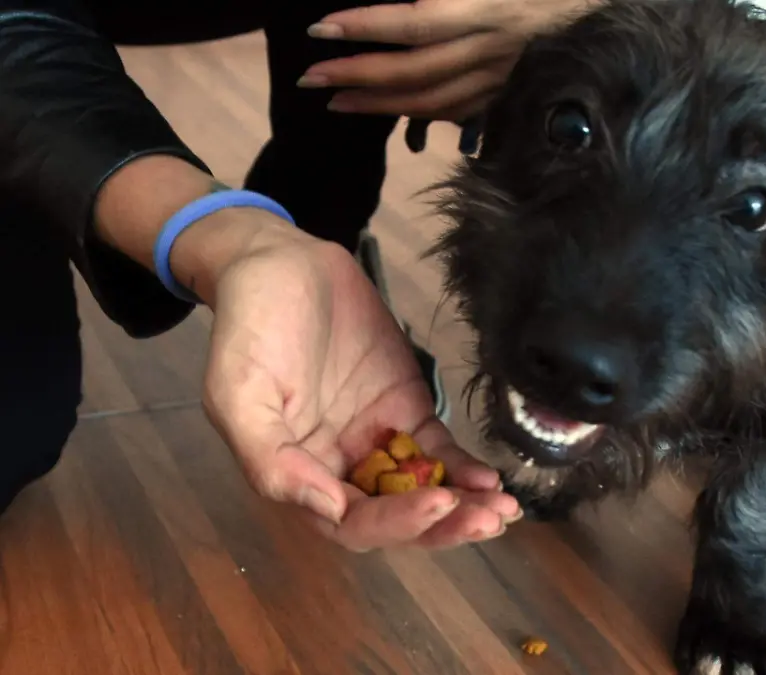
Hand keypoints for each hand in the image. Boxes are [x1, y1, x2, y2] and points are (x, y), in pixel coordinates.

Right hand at [199, 220, 520, 550]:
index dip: (396, 523)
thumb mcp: (237, 392)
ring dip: (462, 507)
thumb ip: (271, 459)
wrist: (281, 262)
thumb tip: (329, 510)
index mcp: (296, 473)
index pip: (351, 523)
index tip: (436, 503)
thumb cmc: (249, 326)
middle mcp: (339, 467)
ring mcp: (377, 439)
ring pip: (422, 490)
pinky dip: (464, 470)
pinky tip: (490, 480)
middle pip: (395, 516)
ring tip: (502, 512)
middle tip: (488, 521)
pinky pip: (438, 452)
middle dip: (442, 525)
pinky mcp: (405, 409)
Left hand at [298, 0, 594, 119]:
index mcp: (488, 9)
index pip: (415, 24)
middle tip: (311, 78)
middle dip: (358, 75)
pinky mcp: (509, 92)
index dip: (366, 27)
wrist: (612, 12)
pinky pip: (456, 111)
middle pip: (415, 71)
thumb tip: (409, 5)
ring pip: (431, 100)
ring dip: (378, 104)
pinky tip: (387, 110)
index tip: (321, 29)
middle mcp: (493, 49)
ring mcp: (501, 77)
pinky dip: (417, 114)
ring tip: (335, 102)